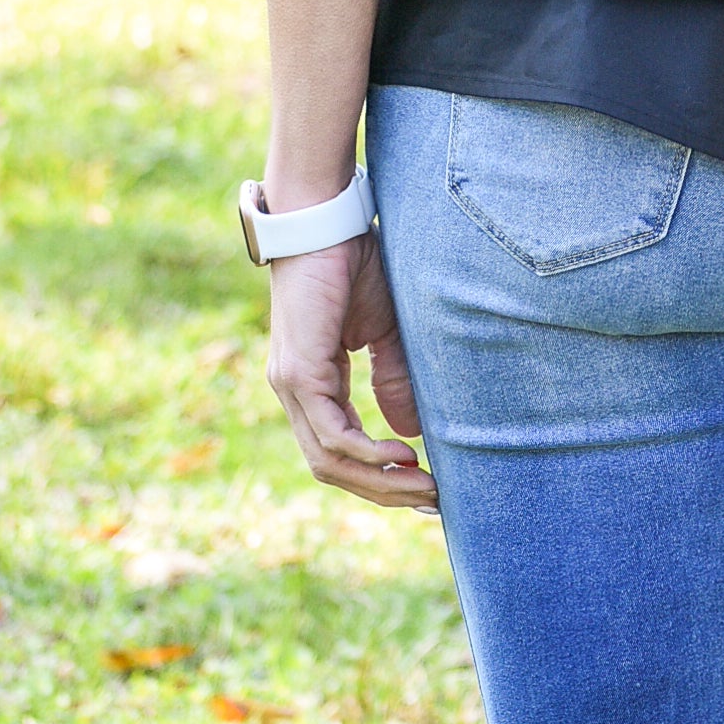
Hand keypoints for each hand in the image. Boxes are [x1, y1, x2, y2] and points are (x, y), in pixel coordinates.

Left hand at [266, 230, 439, 511]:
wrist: (326, 220)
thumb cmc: (355, 264)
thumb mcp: (385, 329)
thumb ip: (393, 377)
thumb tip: (408, 434)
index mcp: (312, 382)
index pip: (338, 448)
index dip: (379, 475)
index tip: (425, 488)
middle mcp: (295, 391)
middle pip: (332, 466)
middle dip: (383, 491)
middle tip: (431, 503)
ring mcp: (292, 384)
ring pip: (329, 460)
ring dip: (379, 481)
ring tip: (423, 488)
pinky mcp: (298, 373)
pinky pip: (330, 434)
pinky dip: (367, 453)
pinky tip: (402, 458)